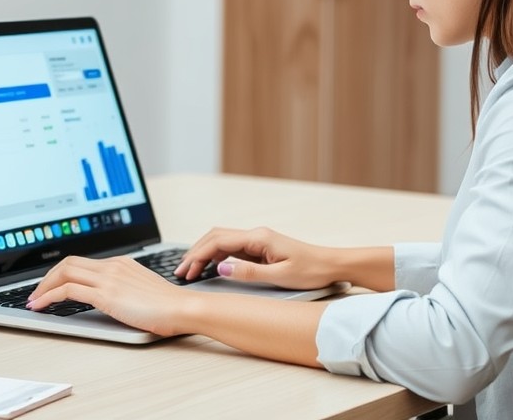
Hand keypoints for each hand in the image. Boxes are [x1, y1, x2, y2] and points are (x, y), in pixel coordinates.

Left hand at [27, 256, 192, 335]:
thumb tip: (114, 299)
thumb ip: (127, 288)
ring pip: (64, 273)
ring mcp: (108, 278)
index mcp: (121, 263)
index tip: (51, 285)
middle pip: (68, 263)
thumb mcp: (144, 290)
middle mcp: (112, 266)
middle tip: (36, 293)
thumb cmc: (170, 305)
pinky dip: (49, 297)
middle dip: (47, 278)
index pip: (82, 262)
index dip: (61, 273)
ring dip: (43, 287)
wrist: (181, 308)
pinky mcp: (105, 295)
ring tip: (34, 301)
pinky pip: (68, 291)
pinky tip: (41, 306)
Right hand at [174, 227, 335, 289]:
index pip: (218, 242)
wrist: (331, 265)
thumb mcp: (280, 277)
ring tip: (190, 271)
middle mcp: (255, 235)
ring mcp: (257, 240)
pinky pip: (231, 248)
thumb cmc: (311, 271)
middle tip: (181, 272)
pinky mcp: (260, 248)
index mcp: (259, 238)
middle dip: (195, 253)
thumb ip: (249, 272)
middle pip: (215, 237)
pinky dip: (215, 256)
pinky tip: (209, 267)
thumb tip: (220, 267)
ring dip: (203, 254)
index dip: (198, 255)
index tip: (185, 270)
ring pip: (221, 241)